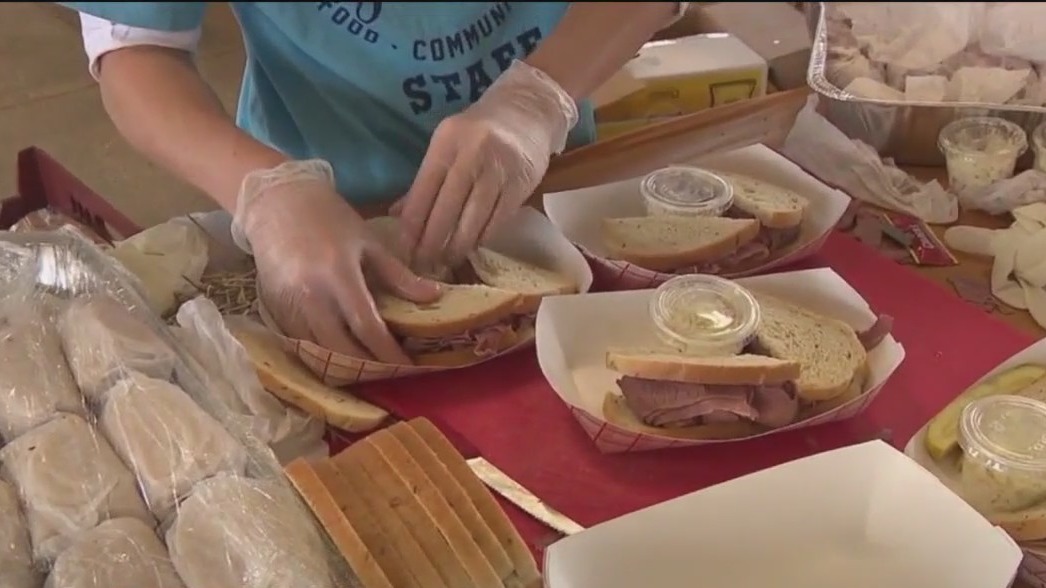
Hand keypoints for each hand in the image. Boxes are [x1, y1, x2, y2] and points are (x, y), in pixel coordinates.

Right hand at [232, 160, 440, 362]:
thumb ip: (399, 275)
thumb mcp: (369, 243)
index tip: (408, 365)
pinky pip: (300, 341)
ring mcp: (288, 304)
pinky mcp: (274, 308)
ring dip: (344, 365)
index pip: (367, 326)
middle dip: (367, 366)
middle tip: (390, 373)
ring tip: (369, 369)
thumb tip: (435, 296)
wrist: (277, 202)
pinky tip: (340, 355)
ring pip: (317, 350)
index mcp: (339, 275)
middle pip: (340, 347)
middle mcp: (311, 295)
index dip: (388, 352)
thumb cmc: (329, 219)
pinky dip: (321, 352)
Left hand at [395, 60, 578, 264]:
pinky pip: (498, 219)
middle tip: (423, 265)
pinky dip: (483, 237)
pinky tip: (472, 248)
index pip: (424, 189)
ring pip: (474, 218)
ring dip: (458, 246)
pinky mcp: (521, 184)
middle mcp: (473, 153)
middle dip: (432, 241)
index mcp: (447, 142)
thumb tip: (396, 215)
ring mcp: (500, 169)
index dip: (412, 223)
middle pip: (447, 207)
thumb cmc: (479, 130)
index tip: (403, 249)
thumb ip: (424, 180)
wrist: (528, 110)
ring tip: (446, 262)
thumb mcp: (447, 144)